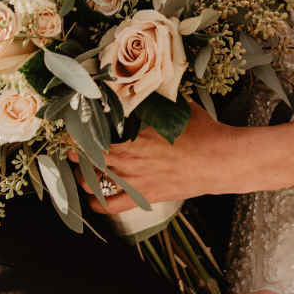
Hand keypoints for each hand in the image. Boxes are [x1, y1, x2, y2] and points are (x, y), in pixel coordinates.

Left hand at [78, 104, 256, 212]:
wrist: (220, 161)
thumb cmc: (203, 132)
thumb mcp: (177, 107)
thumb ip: (156, 100)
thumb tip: (147, 87)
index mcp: (133, 134)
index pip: (92, 131)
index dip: (77, 129)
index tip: (75, 125)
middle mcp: (128, 158)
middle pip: (86, 155)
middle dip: (75, 150)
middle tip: (73, 145)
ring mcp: (134, 180)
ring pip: (92, 181)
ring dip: (81, 175)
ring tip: (81, 168)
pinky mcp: (144, 196)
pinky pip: (111, 206)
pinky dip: (97, 203)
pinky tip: (93, 197)